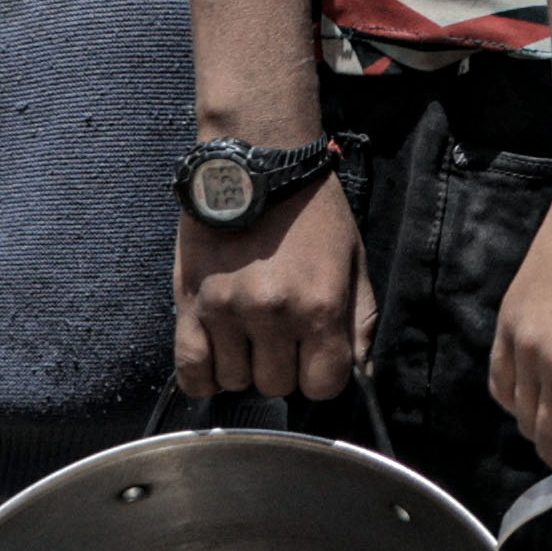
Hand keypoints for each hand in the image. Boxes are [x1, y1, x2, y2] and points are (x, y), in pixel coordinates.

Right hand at [176, 154, 371, 404]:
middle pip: (277, 386)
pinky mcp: (189, 303)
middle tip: (281, 334)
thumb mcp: (354, 260)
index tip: (316, 356)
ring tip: (249, 332)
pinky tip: (218, 356)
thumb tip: (362, 373)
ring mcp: (226, 311)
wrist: (256, 164)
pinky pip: (191, 370)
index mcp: (319, 305)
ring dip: (244, 366)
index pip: (323, 386)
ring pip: (235, 381)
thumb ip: (360, 322)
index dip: (322, 374)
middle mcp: (272, 314)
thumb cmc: (312, 211)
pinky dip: (204, 376)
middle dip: (284, 366)